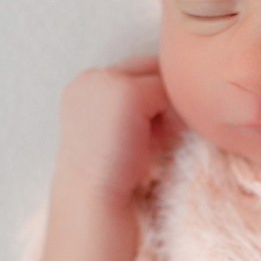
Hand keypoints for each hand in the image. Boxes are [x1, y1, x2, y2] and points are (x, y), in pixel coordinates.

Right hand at [57, 53, 184, 200]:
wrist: (96, 193)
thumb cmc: (114, 171)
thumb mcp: (122, 129)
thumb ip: (139, 105)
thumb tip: (176, 93)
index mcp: (84, 85)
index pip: (131, 72)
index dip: (150, 97)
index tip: (153, 130)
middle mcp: (91, 76)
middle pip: (145, 67)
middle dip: (160, 96)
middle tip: (165, 132)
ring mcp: (107, 80)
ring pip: (158, 77)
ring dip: (166, 106)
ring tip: (158, 139)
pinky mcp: (126, 90)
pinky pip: (165, 91)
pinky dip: (170, 116)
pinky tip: (158, 141)